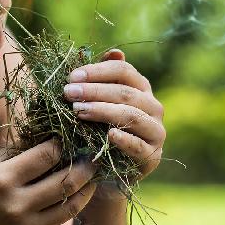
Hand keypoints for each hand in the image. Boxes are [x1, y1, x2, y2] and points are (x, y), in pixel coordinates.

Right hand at [0, 140, 95, 224]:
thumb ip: (15, 152)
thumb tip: (45, 135)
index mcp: (2, 180)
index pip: (47, 155)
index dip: (62, 143)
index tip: (68, 137)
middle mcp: (17, 205)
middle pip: (67, 181)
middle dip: (86, 165)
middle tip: (94, 154)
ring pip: (71, 206)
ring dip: (87, 188)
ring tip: (93, 175)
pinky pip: (58, 221)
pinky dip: (67, 206)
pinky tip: (70, 194)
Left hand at [63, 49, 164, 181]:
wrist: (108, 172)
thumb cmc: (100, 130)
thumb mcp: (100, 103)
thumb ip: (104, 79)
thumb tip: (115, 52)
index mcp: (141, 88)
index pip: (123, 71)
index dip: (97, 71)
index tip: (72, 77)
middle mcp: (153, 107)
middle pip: (125, 92)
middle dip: (94, 91)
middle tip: (68, 93)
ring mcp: (155, 131)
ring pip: (131, 115)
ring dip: (103, 111)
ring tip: (78, 111)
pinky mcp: (152, 156)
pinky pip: (139, 145)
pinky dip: (124, 139)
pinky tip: (108, 135)